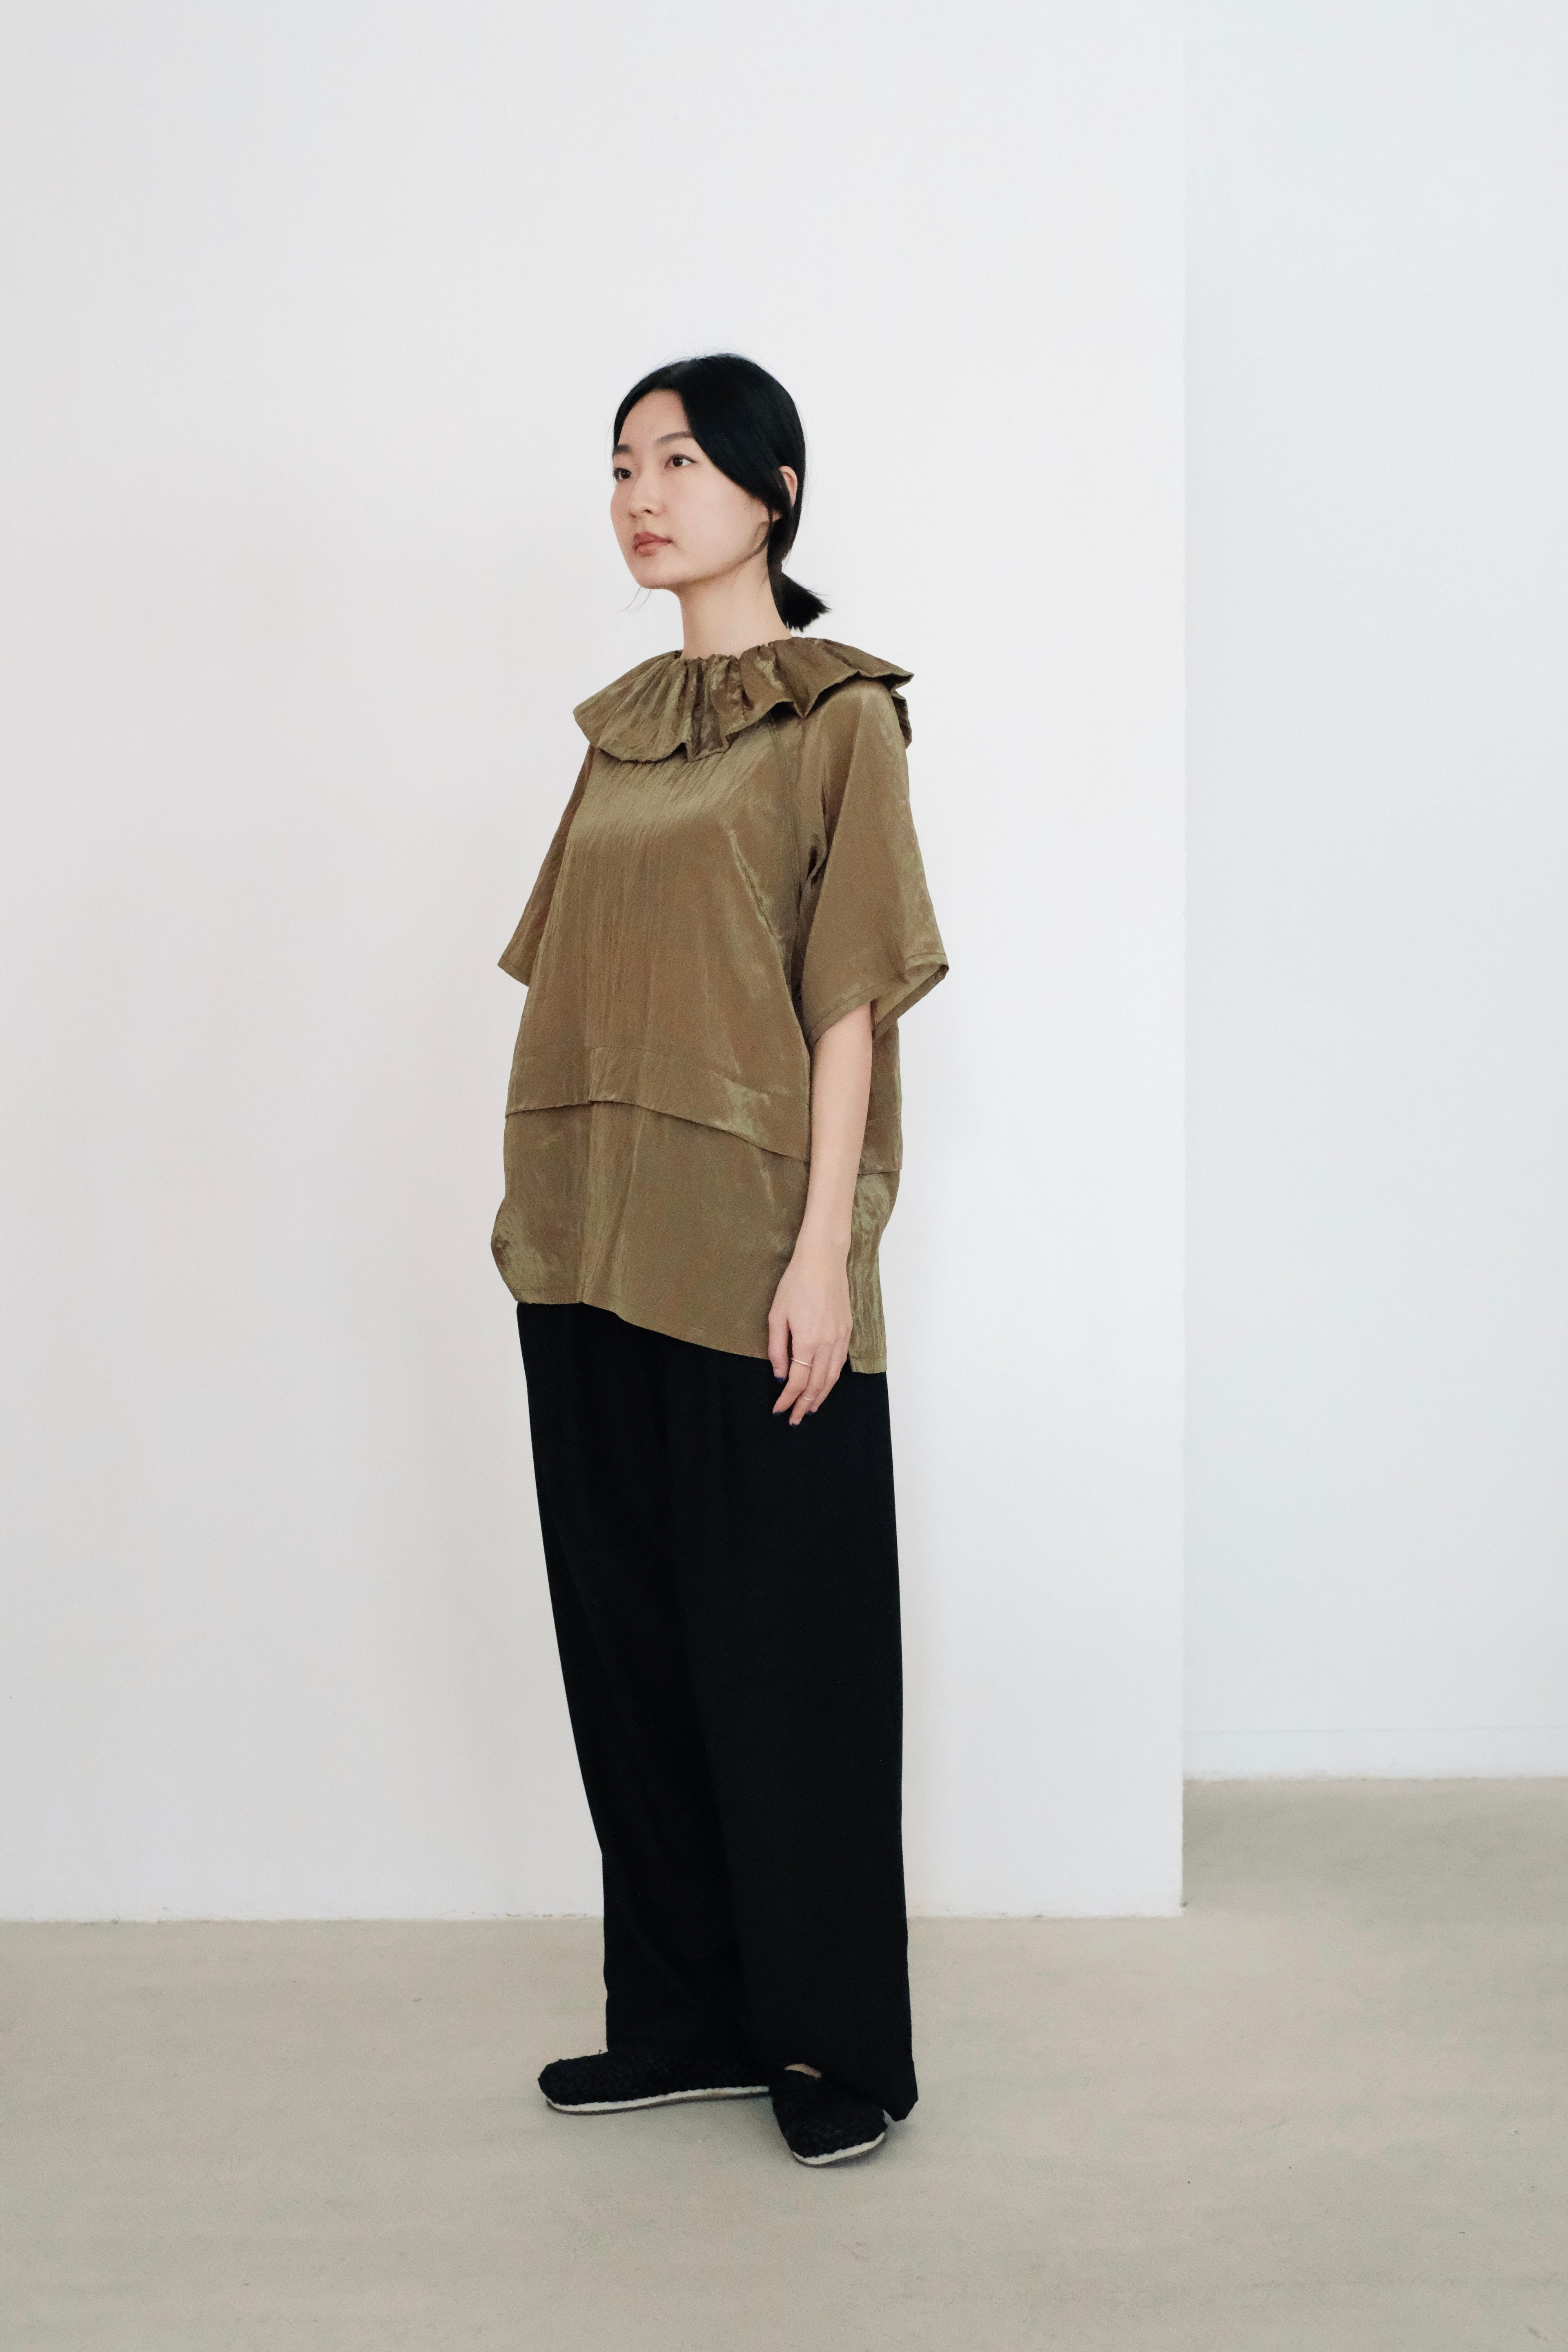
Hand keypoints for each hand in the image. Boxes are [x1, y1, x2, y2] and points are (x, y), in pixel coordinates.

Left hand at [767, 1236, 852, 1424]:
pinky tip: (825, 1383)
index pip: (798, 1381)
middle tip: (796, 1419)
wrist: (823, 1260)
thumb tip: (778, 1373)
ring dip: (821, 1396)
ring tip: (811, 1408)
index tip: (779, 1410)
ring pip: (832, 1376)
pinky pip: (840, 1362)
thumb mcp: (777, 1314)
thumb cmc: (796, 1283)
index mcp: (807, 1341)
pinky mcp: (847, 1330)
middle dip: (805, 1404)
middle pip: (817, 1384)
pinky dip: (832, 1378)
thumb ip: (776, 1347)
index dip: (787, 1399)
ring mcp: (840, 1337)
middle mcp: (827, 1343)